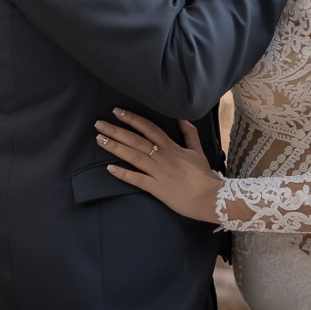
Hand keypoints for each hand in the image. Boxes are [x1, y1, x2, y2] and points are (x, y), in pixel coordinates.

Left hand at [95, 109, 222, 223]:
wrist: (212, 198)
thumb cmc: (203, 176)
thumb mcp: (197, 150)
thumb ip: (189, 133)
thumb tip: (180, 117)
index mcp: (172, 147)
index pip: (149, 128)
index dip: (132, 119)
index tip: (117, 111)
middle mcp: (163, 157)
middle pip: (137, 140)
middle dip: (116, 131)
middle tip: (99, 124)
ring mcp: (159, 173)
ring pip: (134, 156)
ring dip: (116, 147)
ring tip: (99, 140)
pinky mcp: (157, 189)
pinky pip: (138, 180)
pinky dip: (123, 174)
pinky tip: (109, 168)